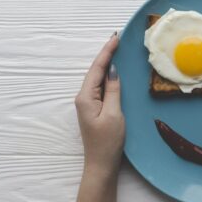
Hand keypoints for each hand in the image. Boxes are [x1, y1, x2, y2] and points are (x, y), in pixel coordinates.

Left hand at [75, 33, 124, 175]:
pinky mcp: (94, 108)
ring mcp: (88, 103)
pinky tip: (114, 71)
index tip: (115, 37)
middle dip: (106, 54)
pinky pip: (101, 87)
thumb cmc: (108, 141)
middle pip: (95, 71)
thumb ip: (113, 90)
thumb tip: (113, 71)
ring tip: (116, 49)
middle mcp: (83, 97)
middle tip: (117, 38)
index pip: (97, 69)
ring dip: (106, 63)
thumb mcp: (114, 114)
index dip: (106, 52)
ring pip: (98, 78)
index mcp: (86, 97)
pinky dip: (108, 76)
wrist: (101, 164)